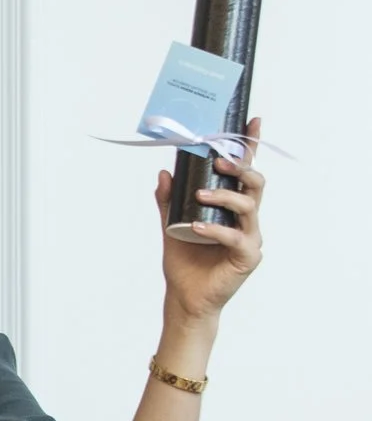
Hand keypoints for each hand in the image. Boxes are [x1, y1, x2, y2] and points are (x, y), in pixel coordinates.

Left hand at [154, 116, 263, 321]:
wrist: (185, 297)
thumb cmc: (184, 262)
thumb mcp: (171, 225)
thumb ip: (169, 200)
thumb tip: (165, 171)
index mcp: (232, 208)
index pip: (244, 173)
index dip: (250, 148)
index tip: (252, 123)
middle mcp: (246, 219)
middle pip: (255, 184)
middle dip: (240, 168)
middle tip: (219, 161)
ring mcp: (250, 237)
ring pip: (249, 206)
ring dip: (224, 196)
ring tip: (200, 194)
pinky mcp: (248, 256)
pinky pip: (236, 237)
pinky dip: (215, 229)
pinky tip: (196, 227)